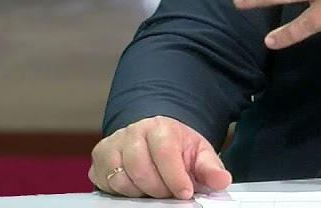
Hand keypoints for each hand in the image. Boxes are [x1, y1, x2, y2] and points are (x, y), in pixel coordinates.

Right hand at [89, 116, 230, 199]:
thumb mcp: (198, 154)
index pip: (164, 152)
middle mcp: (132, 132)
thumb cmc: (177, 147)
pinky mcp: (98, 160)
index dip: (175, 177)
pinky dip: (123, 192)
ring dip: (141, 192)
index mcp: (159, 127)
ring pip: (121, 178)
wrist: (154, 137)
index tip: (185, 193)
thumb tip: (222, 180)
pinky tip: (137, 188)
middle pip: (140, 168)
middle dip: (158, 188)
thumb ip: (210, 168)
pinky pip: (106, 183)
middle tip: (169, 193)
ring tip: (155, 189)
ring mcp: (112, 145)